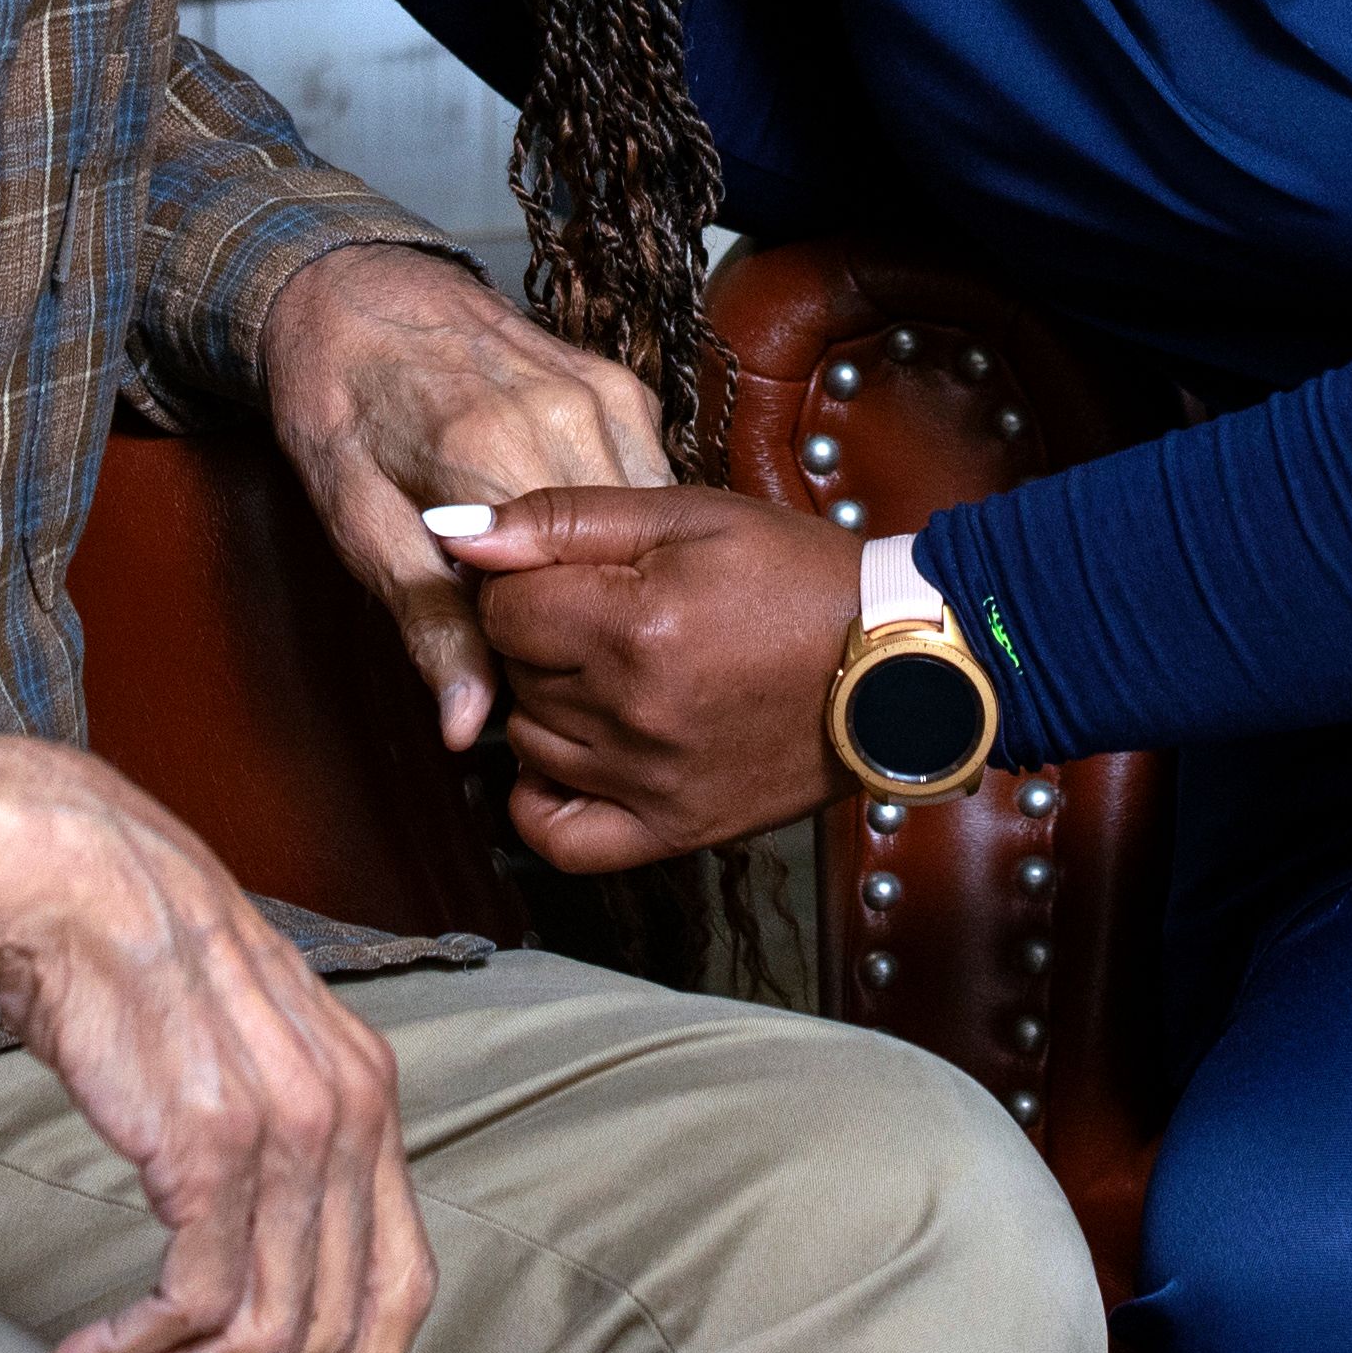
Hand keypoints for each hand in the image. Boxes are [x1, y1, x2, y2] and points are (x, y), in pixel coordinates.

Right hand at [0, 735, 430, 1352]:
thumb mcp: (242, 1040)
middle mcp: (350, 1111)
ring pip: (264, 1330)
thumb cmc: (128, 950)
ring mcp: (289, 1129)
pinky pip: (196, 1304)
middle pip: (331, 1322)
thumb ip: (272, 1136)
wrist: (64, 868)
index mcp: (367, 1089)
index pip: (402, 1276)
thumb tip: (248, 1254)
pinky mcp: (211, 1145)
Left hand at [266, 242, 669, 750]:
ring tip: (560, 590)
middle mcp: (566, 419)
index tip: (507, 666)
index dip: (537, 655)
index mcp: (490, 456)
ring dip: (616, 576)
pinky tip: (584, 540)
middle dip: (585, 618)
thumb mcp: (356, 524)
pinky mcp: (626, 387)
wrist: (355, 289)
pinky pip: (650, 485)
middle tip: (533, 634)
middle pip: (618, 568)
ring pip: (649, 531)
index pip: (557, 603)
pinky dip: (627, 530)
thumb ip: (426, 622)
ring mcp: (605, 397)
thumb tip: (467, 727)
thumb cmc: (340, 405)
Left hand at [441, 486, 859, 868]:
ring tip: (606, 670)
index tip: (565, 572)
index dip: (521, 580)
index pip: (500, 608)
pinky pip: (561, 837)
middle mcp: (632, 712)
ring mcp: (650, 780)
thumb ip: (563, 518)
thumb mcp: (687, 515)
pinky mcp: (673, 830)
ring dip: (548, 703)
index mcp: (633, 623)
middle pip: (513, 674)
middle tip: (599, 613)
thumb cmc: (796, 576)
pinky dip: (542, 801)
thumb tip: (456, 531)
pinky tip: (570, 757)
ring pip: (528, 742)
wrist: (895, 664)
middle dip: (538, 636)